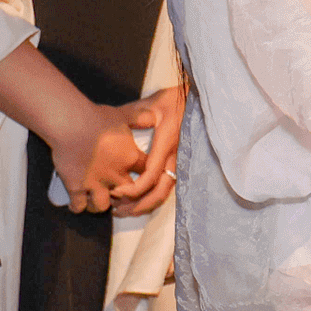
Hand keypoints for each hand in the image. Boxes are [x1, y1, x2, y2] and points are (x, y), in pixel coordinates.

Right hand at [63, 97, 150, 212]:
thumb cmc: (96, 117)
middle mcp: (115, 175)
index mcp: (129, 158)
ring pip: (102, 206)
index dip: (145, 179)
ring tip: (95, 198)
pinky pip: (78, 206)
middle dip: (123, 197)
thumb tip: (154, 116)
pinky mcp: (76, 187)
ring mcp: (95, 183)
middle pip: (127, 196)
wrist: (71, 123)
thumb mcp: (123, 114)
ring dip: (99, 204)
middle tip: (116, 193)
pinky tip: (76, 203)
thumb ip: (139, 118)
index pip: (147, 175)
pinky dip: (77, 206)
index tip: (140, 179)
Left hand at [108, 84, 184, 212]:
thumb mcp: (154, 103)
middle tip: (117, 210)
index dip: (134, 189)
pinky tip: (139, 202)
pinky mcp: (180, 164)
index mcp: (166, 143)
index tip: (116, 192)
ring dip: (145, 206)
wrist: (199, 101)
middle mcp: (175, 157)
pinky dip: (152, 198)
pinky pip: (167, 187)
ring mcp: (180, 162)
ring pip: (165, 192)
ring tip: (125, 211)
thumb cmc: (176, 100)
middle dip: (138, 205)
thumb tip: (111, 122)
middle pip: (160, 191)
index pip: (151, 174)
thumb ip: (134, 114)